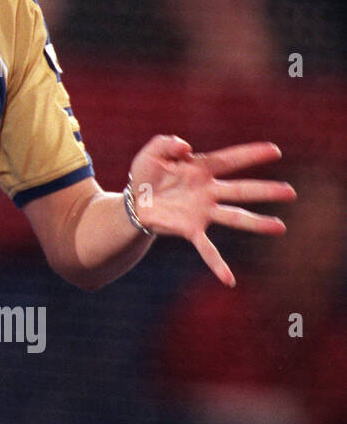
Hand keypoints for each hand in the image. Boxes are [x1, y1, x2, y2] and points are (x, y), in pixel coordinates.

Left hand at [128, 135, 295, 286]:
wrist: (134, 202)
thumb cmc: (147, 174)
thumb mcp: (153, 152)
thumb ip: (167, 143)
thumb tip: (186, 146)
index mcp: (200, 169)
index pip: (229, 160)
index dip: (250, 154)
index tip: (274, 150)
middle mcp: (207, 191)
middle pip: (240, 190)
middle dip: (265, 191)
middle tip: (290, 192)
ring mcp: (202, 212)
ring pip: (234, 217)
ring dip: (256, 223)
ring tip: (280, 228)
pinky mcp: (190, 230)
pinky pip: (207, 248)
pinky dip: (218, 264)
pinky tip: (229, 280)